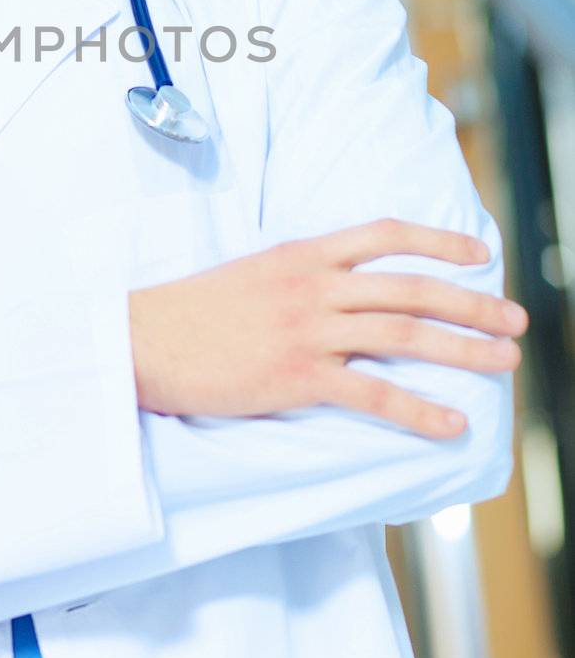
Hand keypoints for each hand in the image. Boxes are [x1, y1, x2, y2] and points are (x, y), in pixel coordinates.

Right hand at [128, 218, 527, 437]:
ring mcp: (307, 330)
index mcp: (303, 253)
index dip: (440, 241)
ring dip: (462, 349)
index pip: (386, 235)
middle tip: (514, 321)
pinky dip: (418, 409)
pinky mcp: (296, 376)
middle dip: (471, 304)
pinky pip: (372, 392)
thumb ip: (303, 275)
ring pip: (403, 334)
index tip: (480, 253)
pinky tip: (450, 423)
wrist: (143, 340)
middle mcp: (314, 285)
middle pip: (411, 288)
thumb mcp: (254, 272)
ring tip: (503, 363)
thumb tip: (347, 288)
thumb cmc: (193, 312)